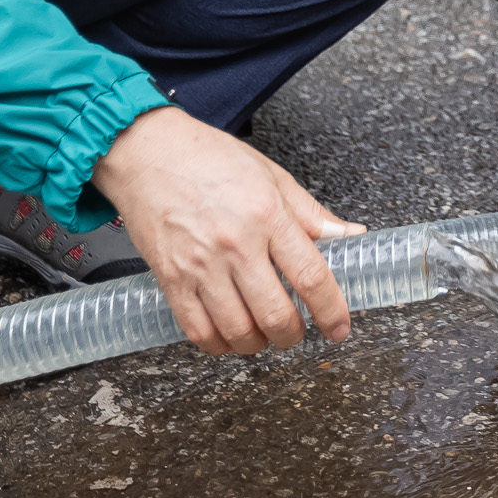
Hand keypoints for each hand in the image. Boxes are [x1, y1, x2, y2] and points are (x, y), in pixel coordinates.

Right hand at [91, 106, 364, 355]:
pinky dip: (219, 345)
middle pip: (276, 314)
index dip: (331, 311)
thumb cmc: (208, 158)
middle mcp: (235, 244)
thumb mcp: (271, 176)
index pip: (311, 276)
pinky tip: (228, 336)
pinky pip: (198, 331)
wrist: (146, 152)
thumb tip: (351, 236)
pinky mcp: (170, 279)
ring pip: (238, 331)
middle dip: (293, 335)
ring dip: (258, 343)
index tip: (339, 328)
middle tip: (297, 332)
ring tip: (263, 334)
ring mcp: (200, 265)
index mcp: (267, 215)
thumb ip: (311, 214)